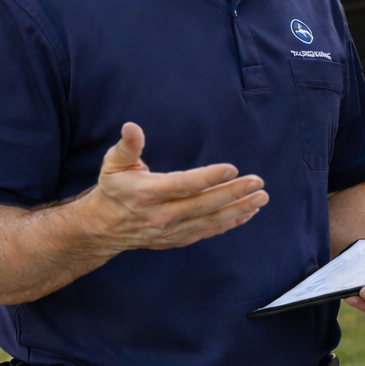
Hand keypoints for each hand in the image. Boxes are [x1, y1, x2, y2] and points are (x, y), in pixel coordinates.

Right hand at [78, 122, 267, 252]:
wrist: (103, 229)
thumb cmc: (113, 190)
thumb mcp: (113, 165)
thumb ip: (127, 146)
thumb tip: (131, 126)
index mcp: (147, 193)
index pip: (183, 185)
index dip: (208, 177)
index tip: (231, 169)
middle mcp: (162, 214)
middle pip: (203, 204)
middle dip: (233, 193)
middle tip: (258, 182)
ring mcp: (172, 230)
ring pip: (210, 220)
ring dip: (239, 209)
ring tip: (261, 198)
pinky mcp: (178, 239)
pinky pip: (208, 231)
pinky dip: (229, 224)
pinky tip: (248, 213)